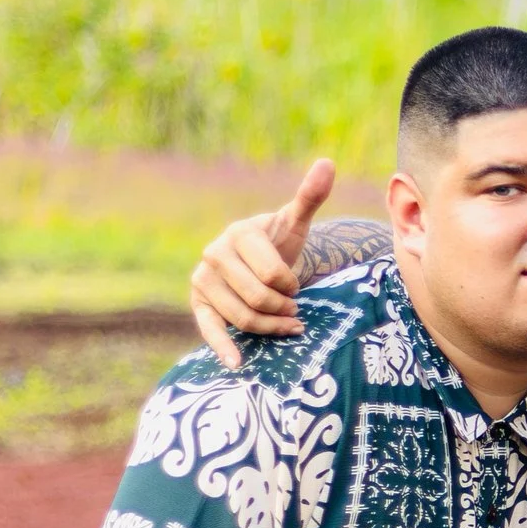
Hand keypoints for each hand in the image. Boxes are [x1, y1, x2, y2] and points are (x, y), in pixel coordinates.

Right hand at [190, 158, 334, 364]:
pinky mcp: (198, 302)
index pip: (276, 275)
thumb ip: (310, 196)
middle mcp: (215, 253)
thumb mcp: (296, 221)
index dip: (293, 286)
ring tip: (286, 325)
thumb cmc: (279, 242)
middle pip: (260, 299)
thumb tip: (327, 164)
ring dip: (272, 328)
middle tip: (295, 310)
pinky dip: (222, 347)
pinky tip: (237, 364)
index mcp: (240, 233)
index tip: (296, 285)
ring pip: (244, 317)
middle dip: (284, 309)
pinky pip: (208, 327)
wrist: (256, 260)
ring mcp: (203, 279)